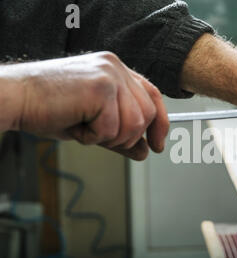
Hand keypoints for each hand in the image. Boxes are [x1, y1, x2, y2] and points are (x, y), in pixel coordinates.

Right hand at [2, 52, 168, 159]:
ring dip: (109, 137)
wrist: (15, 98)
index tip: (158, 144)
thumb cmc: (49, 107)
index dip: (160, 123)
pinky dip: (92, 136)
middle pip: (147, 114)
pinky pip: (112, 128)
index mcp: (115, 69)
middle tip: (100, 135)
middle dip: (127, 136)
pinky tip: (75, 124)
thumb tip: (145, 150)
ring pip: (134, 124)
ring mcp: (109, 75)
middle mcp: (115, 67)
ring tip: (84, 126)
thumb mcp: (93, 122)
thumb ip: (122, 134)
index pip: (153, 95)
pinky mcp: (100, 87)